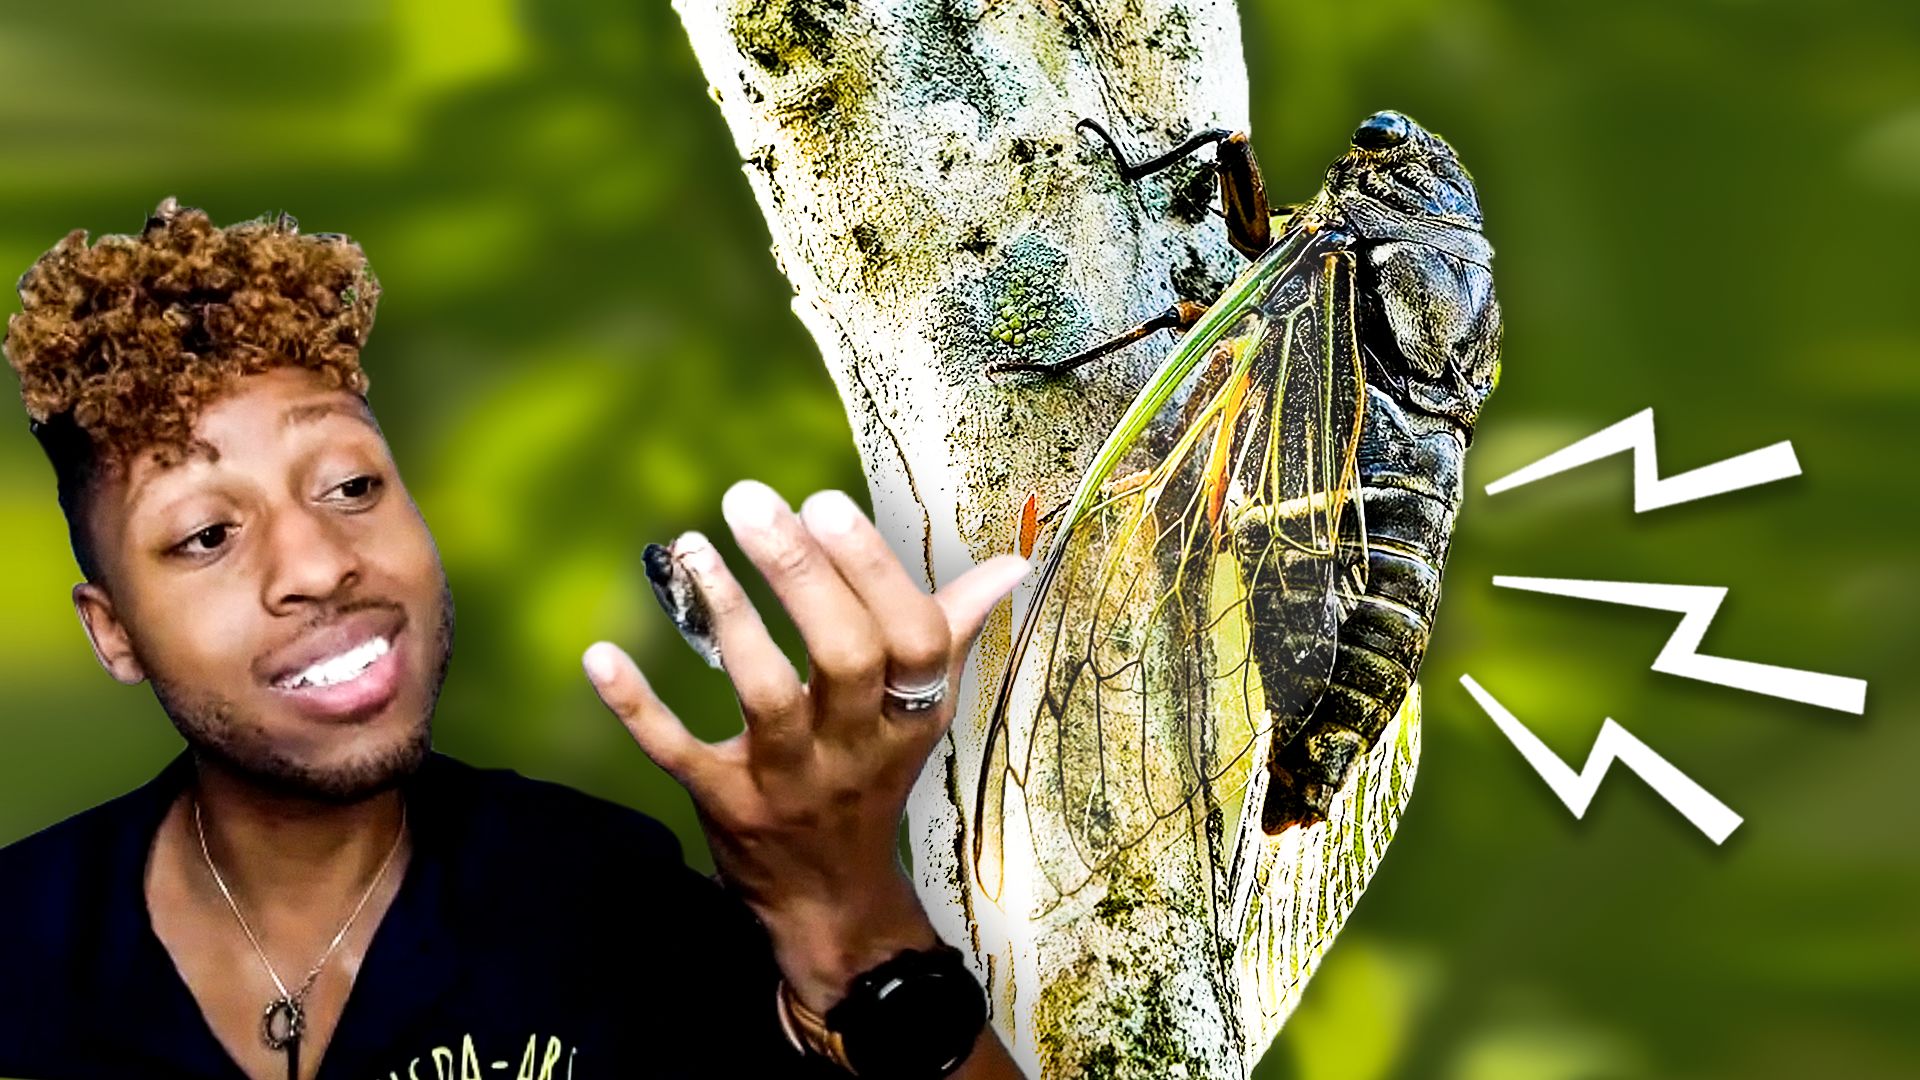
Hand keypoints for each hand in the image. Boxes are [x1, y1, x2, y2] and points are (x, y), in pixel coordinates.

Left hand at [583, 480, 1027, 1010]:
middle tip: (752, 501)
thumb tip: (1012, 564)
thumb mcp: (919, 714)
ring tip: (691, 548)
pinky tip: (601, 656)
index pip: (913, 639)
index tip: (825, 504)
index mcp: (910, 714)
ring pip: (767, 697)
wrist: (828, 902)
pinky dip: (639, 708)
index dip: (874, 571)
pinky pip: (680, 753)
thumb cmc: (872, 780)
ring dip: (730, 619)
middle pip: (844, 657)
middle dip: (800, 575)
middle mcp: (856, 746)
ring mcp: (789, 780)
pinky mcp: (725, 805)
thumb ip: (951, 631)